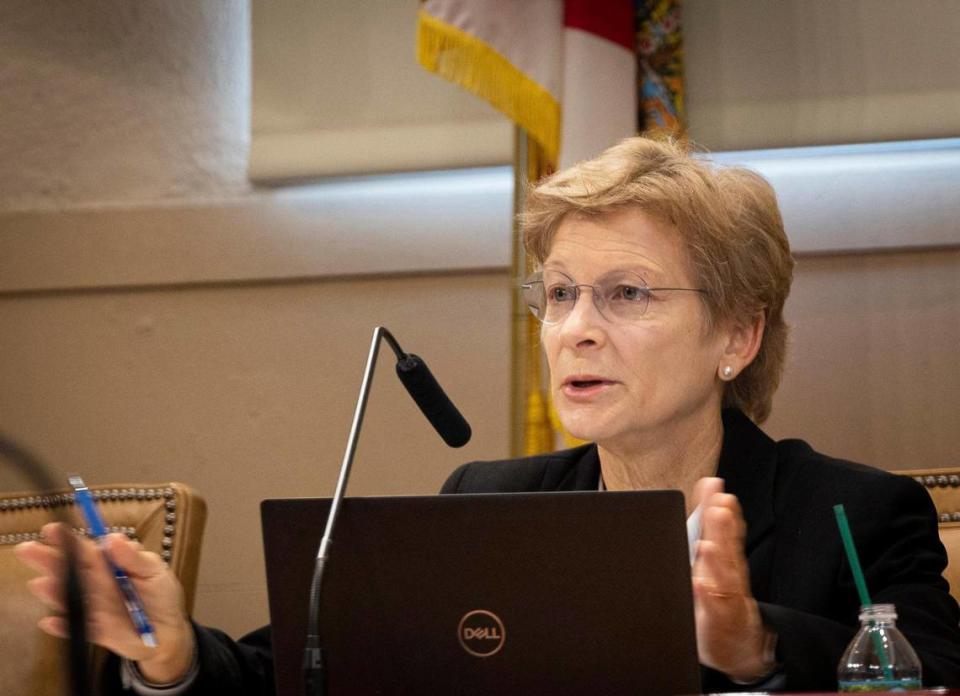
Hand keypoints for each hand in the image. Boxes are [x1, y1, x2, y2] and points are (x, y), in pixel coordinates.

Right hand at [15, 522, 195, 684]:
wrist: (168, 631)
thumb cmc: (160, 594)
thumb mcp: (154, 571)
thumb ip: (134, 557)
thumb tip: (113, 538)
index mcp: (109, 564)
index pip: (86, 549)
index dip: (70, 539)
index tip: (53, 530)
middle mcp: (95, 583)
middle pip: (70, 570)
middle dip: (49, 559)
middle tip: (28, 549)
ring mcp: (91, 607)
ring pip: (68, 597)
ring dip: (53, 591)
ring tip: (40, 584)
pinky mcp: (92, 631)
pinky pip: (75, 628)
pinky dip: (62, 626)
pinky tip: (50, 622)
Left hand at [691, 477, 775, 681]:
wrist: (738, 648)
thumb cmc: (721, 597)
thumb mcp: (718, 556)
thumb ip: (713, 520)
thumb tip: (711, 483)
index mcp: (728, 561)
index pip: (729, 534)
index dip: (726, 516)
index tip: (722, 495)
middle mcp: (730, 578)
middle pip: (727, 552)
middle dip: (724, 531)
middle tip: (719, 509)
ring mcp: (726, 601)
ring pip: (723, 579)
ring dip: (716, 562)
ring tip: (707, 545)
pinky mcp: (718, 622)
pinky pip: (712, 609)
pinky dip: (705, 597)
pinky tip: (697, 584)